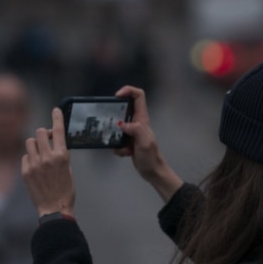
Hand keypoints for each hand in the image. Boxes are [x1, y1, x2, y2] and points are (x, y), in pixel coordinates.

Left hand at [21, 107, 76, 217]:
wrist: (54, 209)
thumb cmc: (65, 191)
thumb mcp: (69, 170)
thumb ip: (61, 154)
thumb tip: (55, 143)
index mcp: (62, 156)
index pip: (58, 130)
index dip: (57, 117)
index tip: (56, 110)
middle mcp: (47, 157)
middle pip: (40, 132)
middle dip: (44, 134)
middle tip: (47, 140)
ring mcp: (34, 164)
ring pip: (30, 142)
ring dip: (35, 144)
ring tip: (40, 154)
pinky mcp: (26, 171)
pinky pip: (25, 156)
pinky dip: (30, 158)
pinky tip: (35, 167)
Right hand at [113, 85, 182, 201]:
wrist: (153, 172)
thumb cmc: (151, 157)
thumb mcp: (144, 142)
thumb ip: (135, 130)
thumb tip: (121, 124)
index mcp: (142, 119)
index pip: (138, 96)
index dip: (128, 91)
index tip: (116, 96)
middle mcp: (136, 122)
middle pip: (124, 108)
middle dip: (115, 115)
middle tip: (110, 124)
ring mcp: (131, 132)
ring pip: (117, 126)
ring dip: (114, 136)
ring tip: (120, 145)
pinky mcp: (127, 141)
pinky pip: (116, 139)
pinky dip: (117, 147)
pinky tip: (125, 153)